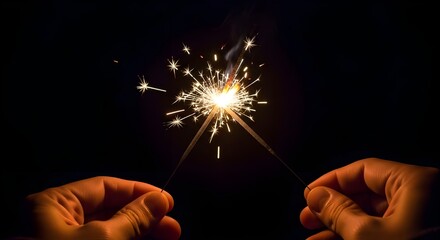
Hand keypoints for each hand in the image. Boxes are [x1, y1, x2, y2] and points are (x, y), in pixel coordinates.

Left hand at [24, 176, 180, 239]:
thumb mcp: (103, 239)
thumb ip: (133, 218)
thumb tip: (159, 200)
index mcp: (54, 205)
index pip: (103, 187)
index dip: (138, 191)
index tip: (167, 202)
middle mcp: (56, 223)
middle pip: (109, 211)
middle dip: (143, 219)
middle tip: (173, 228)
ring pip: (109, 233)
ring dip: (139, 237)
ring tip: (168, 239)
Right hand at [300, 158, 438, 239]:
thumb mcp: (365, 236)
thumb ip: (338, 211)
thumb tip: (317, 195)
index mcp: (416, 184)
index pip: (364, 170)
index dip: (332, 181)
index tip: (309, 194)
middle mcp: (422, 198)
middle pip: (366, 194)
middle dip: (334, 208)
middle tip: (308, 219)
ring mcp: (422, 221)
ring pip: (372, 217)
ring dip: (342, 228)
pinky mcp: (419, 238)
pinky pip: (384, 232)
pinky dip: (358, 238)